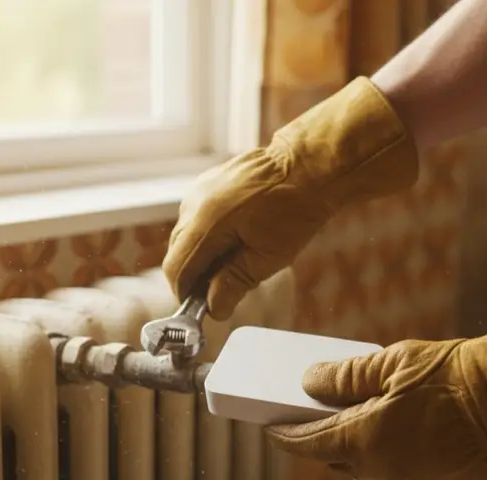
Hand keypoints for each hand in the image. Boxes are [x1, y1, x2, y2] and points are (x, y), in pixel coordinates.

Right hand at [161, 76, 419, 320]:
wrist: (309, 165)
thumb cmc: (295, 209)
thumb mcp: (267, 258)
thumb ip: (233, 284)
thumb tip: (214, 308)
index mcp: (205, 223)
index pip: (176, 269)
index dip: (185, 294)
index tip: (201, 308)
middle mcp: (194, 203)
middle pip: (177, 252)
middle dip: (195, 275)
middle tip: (221, 290)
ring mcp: (199, 189)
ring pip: (186, 235)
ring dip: (202, 255)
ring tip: (234, 263)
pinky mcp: (208, 182)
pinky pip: (196, 217)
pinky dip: (207, 235)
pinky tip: (235, 240)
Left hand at [265, 295, 486, 479]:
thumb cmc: (452, 376)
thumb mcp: (390, 363)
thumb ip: (345, 377)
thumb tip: (309, 382)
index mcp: (364, 440)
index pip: (308, 444)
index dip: (285, 435)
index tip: (271, 427)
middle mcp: (384, 469)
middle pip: (338, 458)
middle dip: (323, 440)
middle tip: (315, 416)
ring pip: (373, 466)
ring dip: (362, 447)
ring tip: (362, 418)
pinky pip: (404, 471)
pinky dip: (396, 453)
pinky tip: (404, 430)